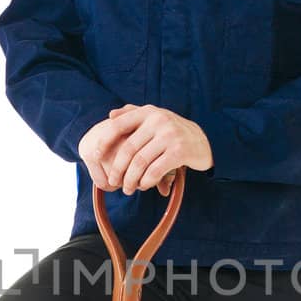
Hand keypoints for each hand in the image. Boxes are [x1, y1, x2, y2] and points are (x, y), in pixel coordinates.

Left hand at [78, 104, 212, 195]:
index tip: (95, 156)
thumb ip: (134, 114)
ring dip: (131, 179)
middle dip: (118, 169)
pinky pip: (155, 170)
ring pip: (140, 162)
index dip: (104, 141)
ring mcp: (169, 135)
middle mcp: (158, 120)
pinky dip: (146, 181)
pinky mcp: (179, 151)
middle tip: (114, 182)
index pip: (119, 125)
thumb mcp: (155, 118)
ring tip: (129, 189)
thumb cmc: (173, 132)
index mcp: (148, 112)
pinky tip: (144, 186)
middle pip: (128, 149)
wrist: (205, 140)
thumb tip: (110, 114)